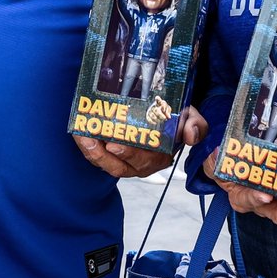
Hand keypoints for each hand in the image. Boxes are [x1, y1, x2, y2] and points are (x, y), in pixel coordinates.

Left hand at [74, 105, 206, 178]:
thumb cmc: (176, 116)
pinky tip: (80, 133)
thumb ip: (196, 125)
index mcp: (161, 156)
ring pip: (107, 164)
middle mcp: (143, 163)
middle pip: (121, 166)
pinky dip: (88, 148)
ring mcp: (126, 161)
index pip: (144, 161)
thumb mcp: (191, 117)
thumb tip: (191, 136)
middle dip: (104, 156)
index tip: (115, 144)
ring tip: (82, 138)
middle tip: (93, 140)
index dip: (129, 155)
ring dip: (92, 153)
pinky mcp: (113, 155)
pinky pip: (98, 156)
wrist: (166, 110)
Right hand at [145, 96, 171, 124]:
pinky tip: (156, 122)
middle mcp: (153, 105)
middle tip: (165, 118)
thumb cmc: (164, 110)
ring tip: (161, 121)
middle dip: (161, 115)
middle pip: (156, 110)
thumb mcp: (168, 109)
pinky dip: (152, 122)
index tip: (157, 99)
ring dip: (157, 119)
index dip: (157, 99)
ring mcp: (150, 110)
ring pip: (152, 115)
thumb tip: (168, 117)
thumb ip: (168, 111)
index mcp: (159, 102)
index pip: (157, 98)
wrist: (160, 113)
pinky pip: (148, 119)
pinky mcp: (147, 115)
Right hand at [202, 148, 276, 225]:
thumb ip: (213, 162)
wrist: (242, 159)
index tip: (264, 195)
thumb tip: (215, 155)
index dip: (255, 199)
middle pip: (276, 213)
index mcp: (242, 196)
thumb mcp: (217, 163)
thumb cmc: (231, 165)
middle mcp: (262, 202)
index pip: (247, 201)